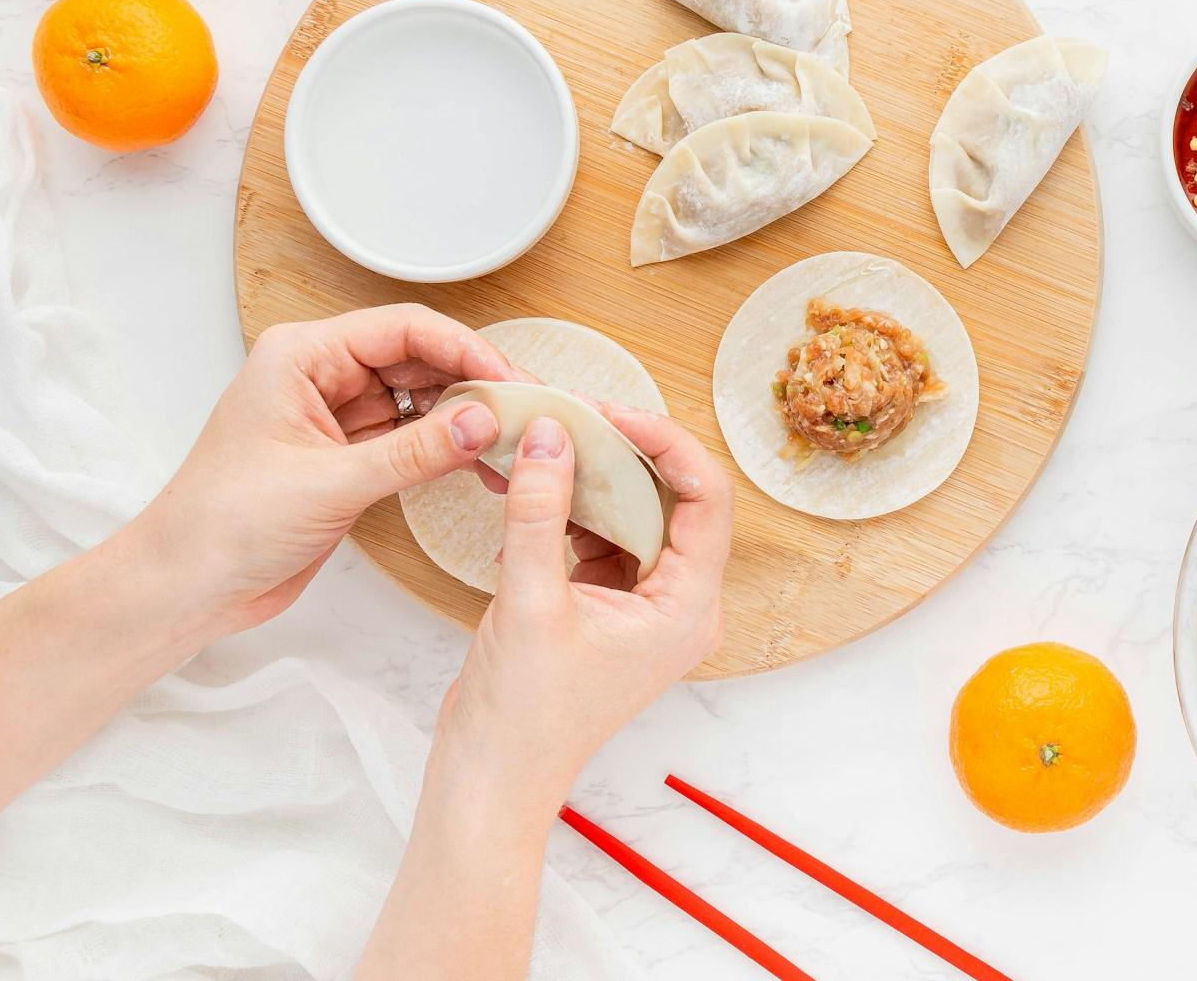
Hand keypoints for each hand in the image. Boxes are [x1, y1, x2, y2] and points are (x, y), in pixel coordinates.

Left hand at [141, 304, 517, 635]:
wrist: (188, 588)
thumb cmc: (222, 525)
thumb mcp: (328, 484)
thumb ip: (413, 451)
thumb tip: (483, 422)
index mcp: (301, 356)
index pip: (403, 328)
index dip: (464, 350)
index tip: (508, 381)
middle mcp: (321, 376)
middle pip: (420, 358)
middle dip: (475, 383)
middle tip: (526, 411)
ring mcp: (338, 416)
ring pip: (423, 399)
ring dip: (467, 419)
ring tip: (512, 441)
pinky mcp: (350, 456)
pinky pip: (413, 438)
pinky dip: (449, 449)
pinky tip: (481, 463)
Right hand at [427, 404, 731, 814]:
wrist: (490, 782)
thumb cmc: (522, 717)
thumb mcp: (528, 601)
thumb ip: (539, 511)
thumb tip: (553, 434)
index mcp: (689, 608)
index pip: (707, 498)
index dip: (666, 444)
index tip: (613, 413)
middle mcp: (682, 606)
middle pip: (676, 501)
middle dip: (628, 455)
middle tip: (576, 418)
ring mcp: (647, 609)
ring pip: (638, 517)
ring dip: (596, 481)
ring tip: (549, 447)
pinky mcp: (611, 611)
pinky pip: (607, 542)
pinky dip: (573, 515)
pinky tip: (531, 499)